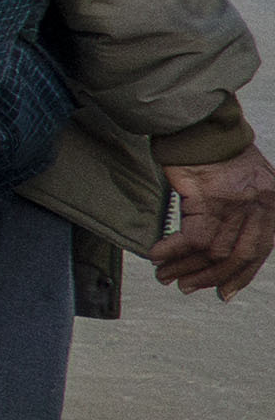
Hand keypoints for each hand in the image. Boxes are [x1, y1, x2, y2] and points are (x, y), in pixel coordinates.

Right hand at [159, 147, 274, 301]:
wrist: (201, 126)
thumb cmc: (217, 152)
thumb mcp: (240, 186)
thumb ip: (240, 214)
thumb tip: (219, 248)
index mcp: (271, 206)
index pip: (258, 252)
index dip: (240, 276)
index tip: (224, 293)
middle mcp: (259, 209)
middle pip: (235, 256)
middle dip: (208, 277)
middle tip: (185, 286)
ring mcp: (235, 205)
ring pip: (211, 251)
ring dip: (183, 267)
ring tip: (164, 275)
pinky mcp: (207, 200)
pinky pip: (190, 237)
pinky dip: (171, 250)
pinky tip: (156, 255)